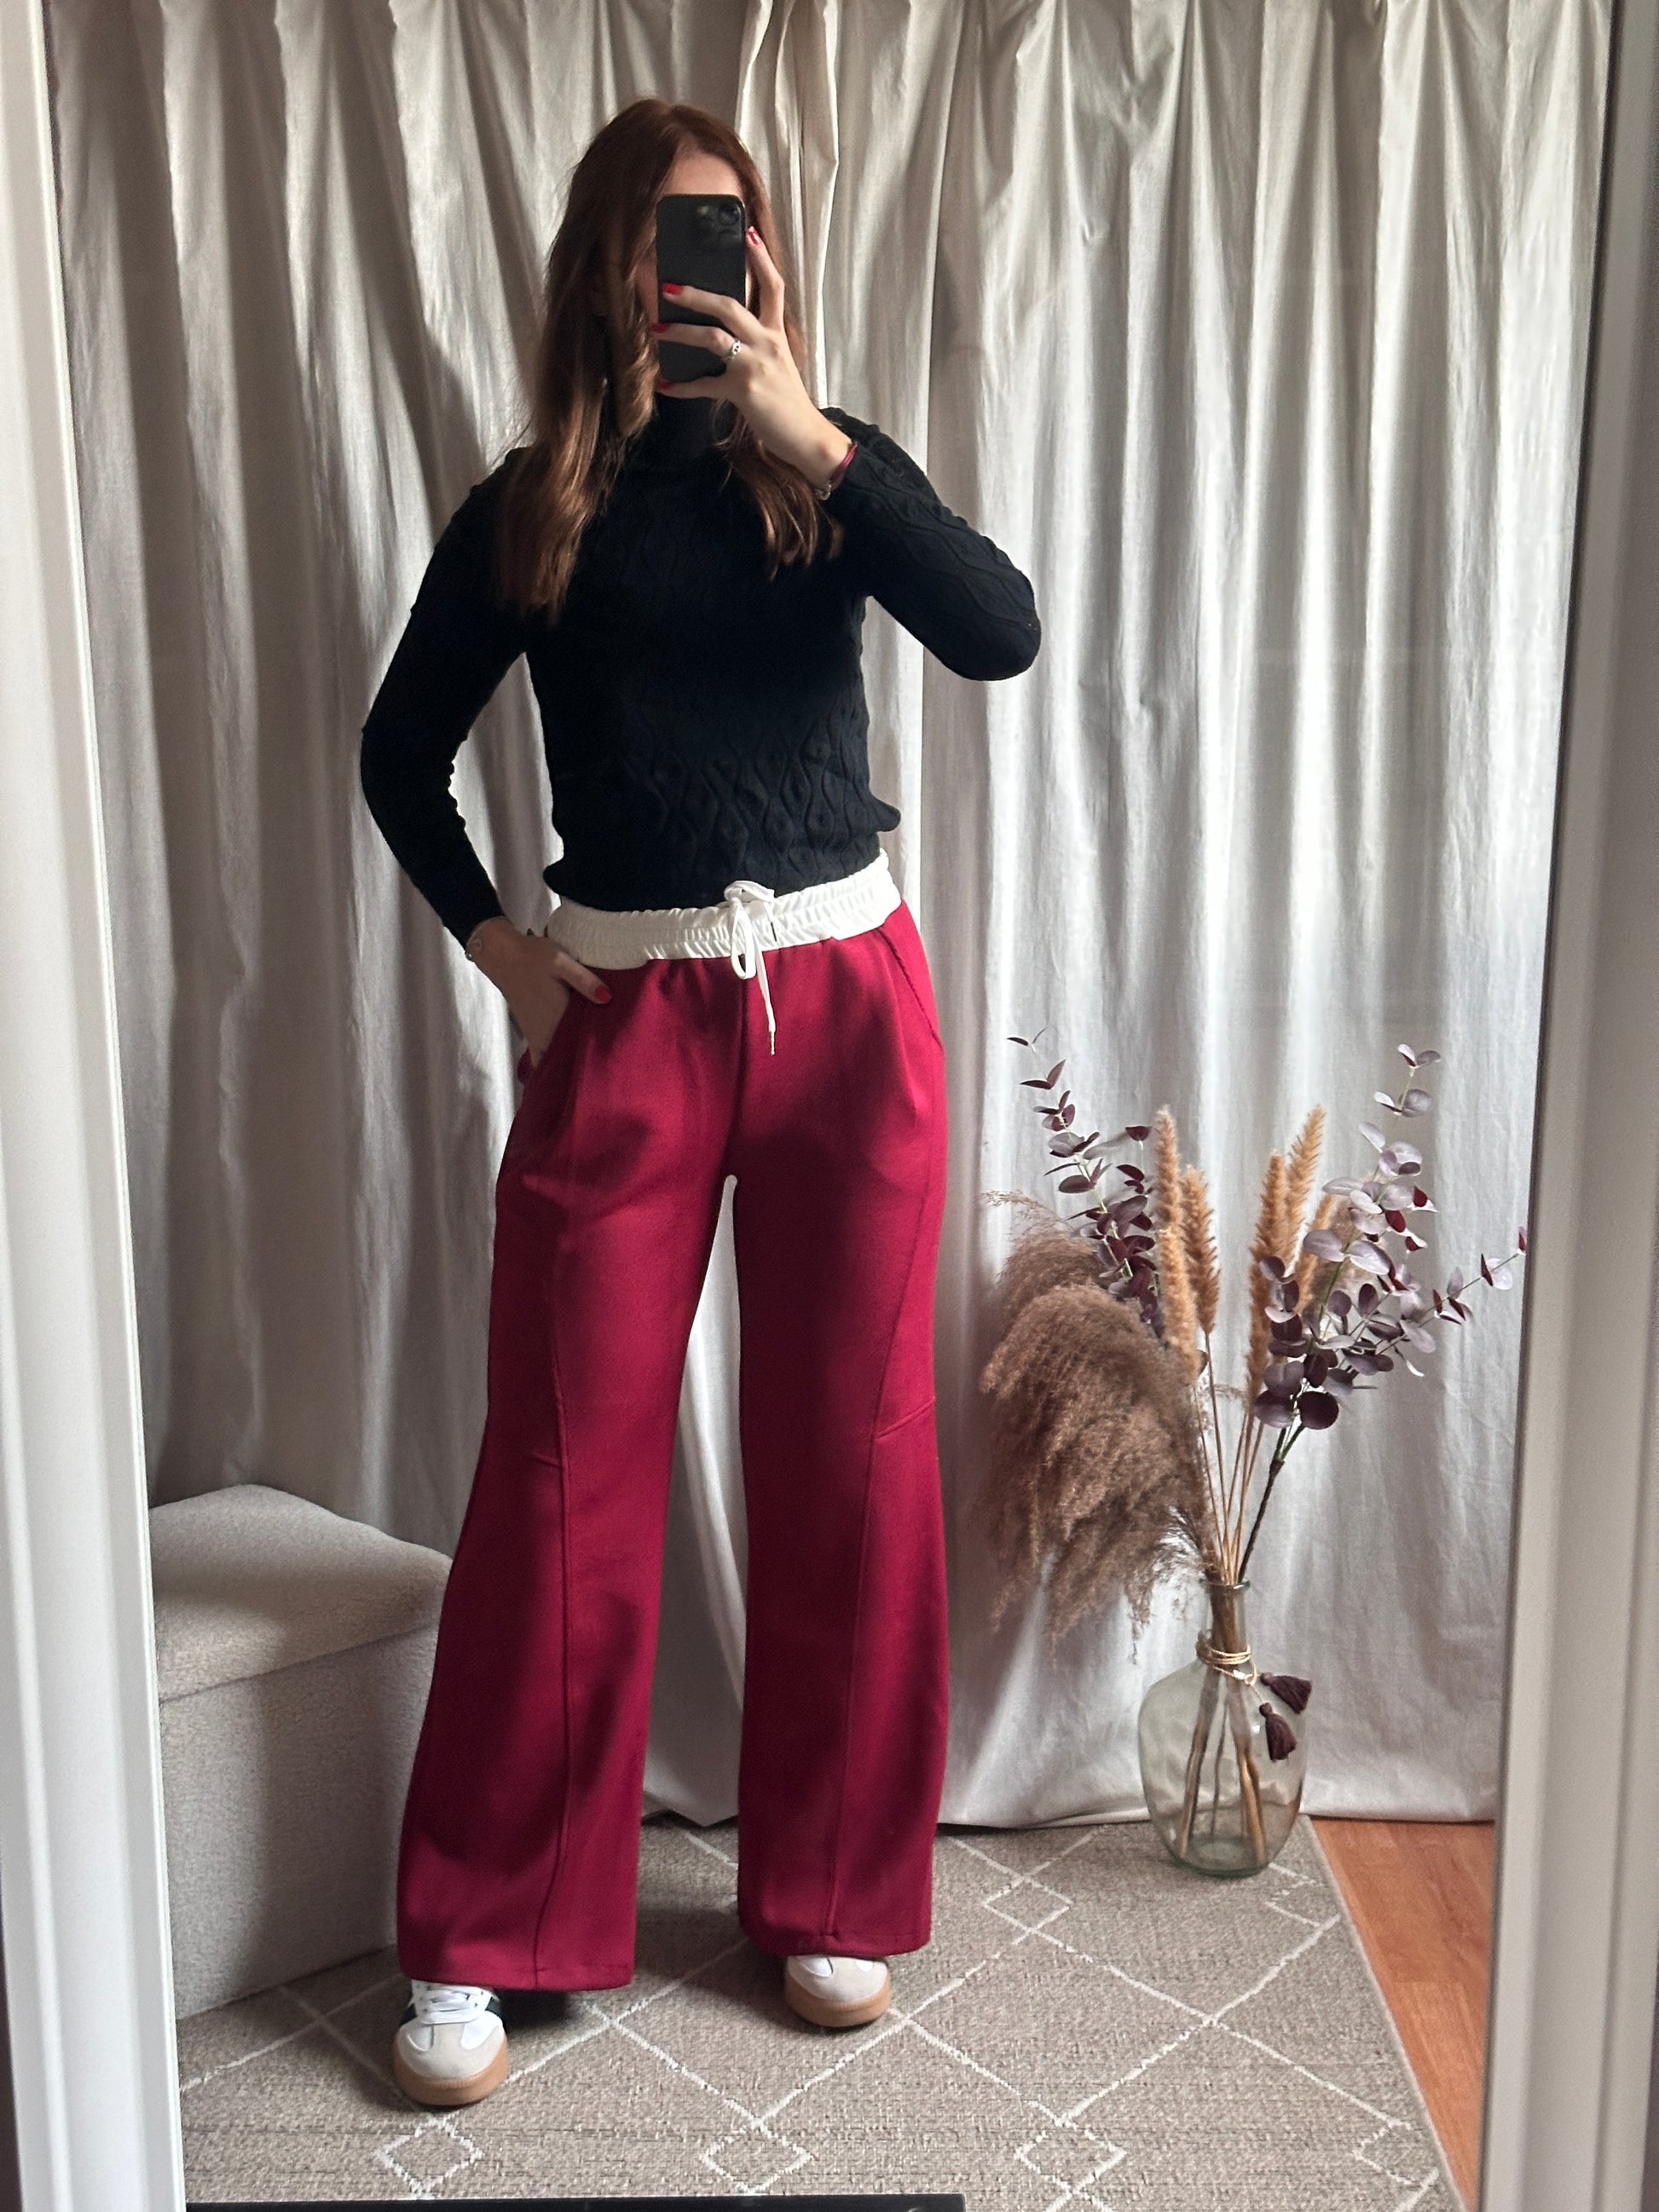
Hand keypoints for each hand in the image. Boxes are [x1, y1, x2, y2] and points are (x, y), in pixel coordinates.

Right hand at [468, 917, 610, 1064]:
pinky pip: (542, 1053)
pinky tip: (565, 1051)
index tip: (612, 1051)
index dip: (598, 1049)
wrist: (501, 956)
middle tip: (605, 1055)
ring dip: (569, 1057)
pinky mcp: (529, 1031)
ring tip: (588, 1054)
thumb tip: (607, 998)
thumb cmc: (533, 957)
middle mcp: (545, 1031)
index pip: (582, 1043)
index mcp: (557, 1016)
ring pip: (554, 1056)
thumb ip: (584, 980)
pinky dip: (552, 1056)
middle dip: (585, 1057)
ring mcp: (535, 1034)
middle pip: (569, 1054)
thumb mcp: (561, 961)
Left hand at [652, 226, 852, 487]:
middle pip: (731, 305)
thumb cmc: (788, 401)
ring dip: (682, 332)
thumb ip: (757, 344)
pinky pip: (705, 386)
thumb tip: (724, 333)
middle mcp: (767, 343)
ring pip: (714, 338)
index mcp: (776, 334)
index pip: (773, 287)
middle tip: (670, 285)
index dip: (761, 259)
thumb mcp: (778, 364)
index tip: (748, 233)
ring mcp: (755, 365)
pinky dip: (682, 387)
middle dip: (698, 294)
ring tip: (657, 328)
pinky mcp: (743, 390)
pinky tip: (664, 386)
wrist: (806, 436)